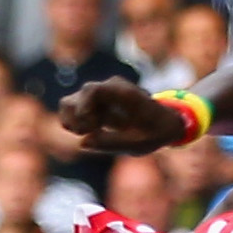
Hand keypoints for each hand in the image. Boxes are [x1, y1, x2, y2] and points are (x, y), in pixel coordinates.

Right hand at [56, 78, 195, 155]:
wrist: (163, 122)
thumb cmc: (155, 131)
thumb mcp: (139, 143)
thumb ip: (112, 143)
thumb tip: (82, 143)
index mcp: (123, 93)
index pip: (92, 90)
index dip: (83, 107)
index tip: (89, 128)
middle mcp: (108, 88)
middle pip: (76, 99)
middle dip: (79, 122)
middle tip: (94, 133)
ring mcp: (99, 94)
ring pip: (69, 104)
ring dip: (74, 122)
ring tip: (90, 133)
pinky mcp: (93, 102)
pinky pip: (72, 109)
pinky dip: (75, 122)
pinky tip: (91, 131)